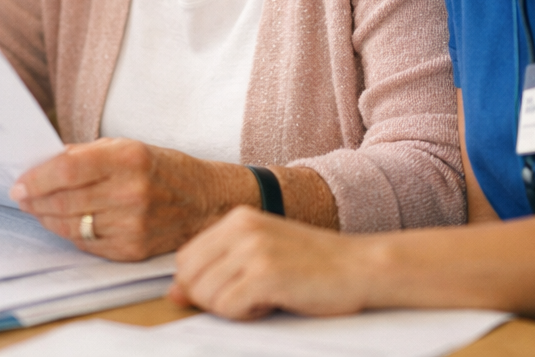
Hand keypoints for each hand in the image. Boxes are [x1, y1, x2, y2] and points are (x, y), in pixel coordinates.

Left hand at [8, 137, 253, 261]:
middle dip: (35, 199)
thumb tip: (46, 162)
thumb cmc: (163, 167)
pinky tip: (62, 223)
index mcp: (128, 158)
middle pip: (65, 200)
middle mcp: (130, 192)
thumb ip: (87, 154)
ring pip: (72, 225)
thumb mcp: (128, 145)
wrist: (206, 201)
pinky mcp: (132, 250)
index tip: (19, 181)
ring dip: (47, 217)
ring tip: (36, 208)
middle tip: (20, 195)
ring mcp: (132, 225)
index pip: (68, 169)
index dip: (37, 177)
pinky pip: (88, 244)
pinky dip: (69, 234)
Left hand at [170, 205, 368, 319]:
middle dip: (209, 300)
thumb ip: (217, 268)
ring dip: (230, 309)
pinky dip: (245, 316)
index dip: (197, 285)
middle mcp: (240, 228)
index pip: (185, 257)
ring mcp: (252, 249)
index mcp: (236, 219)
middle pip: (189, 276)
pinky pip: (227, 307)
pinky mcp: (266, 274)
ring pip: (205, 294)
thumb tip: (174, 294)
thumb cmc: (312, 266)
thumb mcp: (260, 256)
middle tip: (247, 299)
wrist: (360, 267)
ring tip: (262, 299)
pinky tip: (270, 305)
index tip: (227, 293)